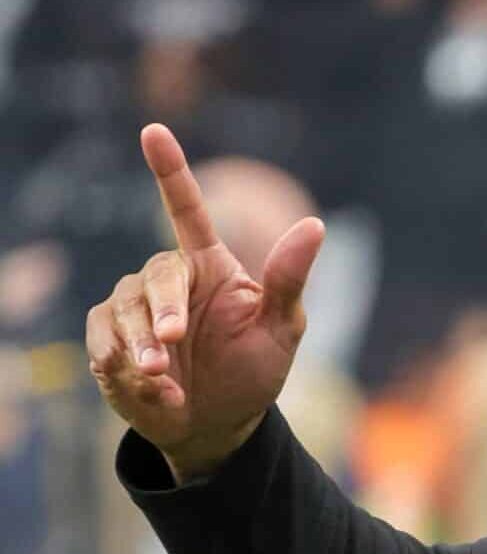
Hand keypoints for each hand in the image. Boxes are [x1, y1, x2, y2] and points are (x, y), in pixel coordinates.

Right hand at [85, 125, 324, 481]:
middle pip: (156, 275)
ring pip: (124, 311)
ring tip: (165, 377)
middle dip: (162, 309)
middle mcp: (169, 280)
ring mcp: (134, 308)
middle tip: (172, 341)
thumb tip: (315, 225)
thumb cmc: (255, 369)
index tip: (153, 130)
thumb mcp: (282, 328)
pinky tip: (156, 391)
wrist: (219, 422)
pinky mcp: (108, 340)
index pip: (186, 209)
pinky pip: (104, 342)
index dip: (170, 170)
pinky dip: (126, 367)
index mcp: (210, 266)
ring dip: (143, 347)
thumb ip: (288, 279)